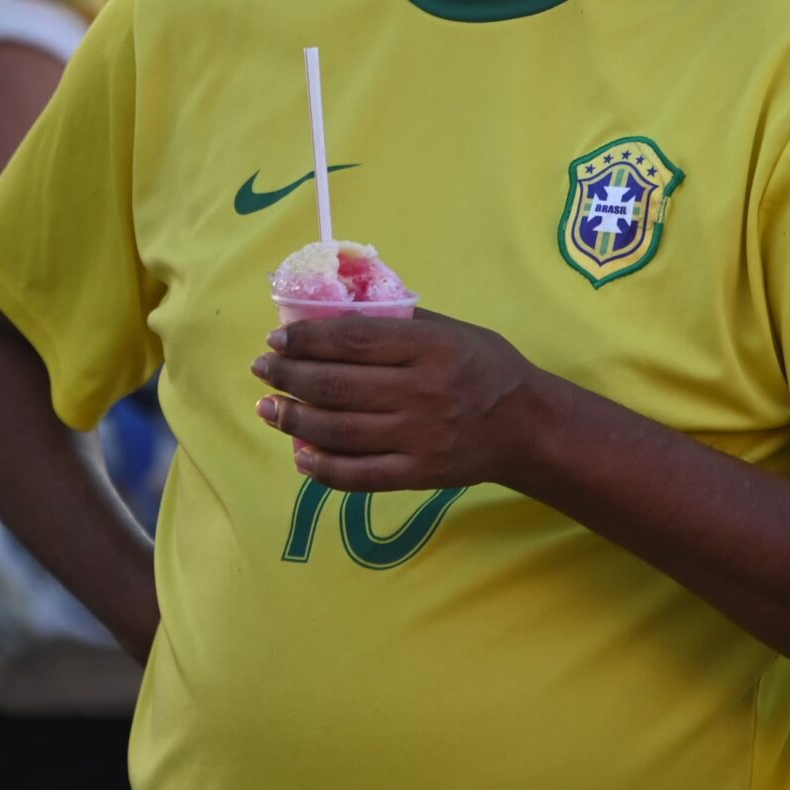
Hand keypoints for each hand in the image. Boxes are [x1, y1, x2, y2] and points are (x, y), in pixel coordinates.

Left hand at [251, 309, 546, 491]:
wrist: (528, 427)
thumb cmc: (484, 367)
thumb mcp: (451, 329)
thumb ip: (398, 322)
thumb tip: (333, 313)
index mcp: (429, 348)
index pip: (352, 340)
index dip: (306, 339)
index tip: (276, 337)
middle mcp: (421, 392)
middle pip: (336, 385)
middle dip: (288, 377)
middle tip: (261, 369)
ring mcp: (418, 437)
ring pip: (339, 430)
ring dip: (293, 420)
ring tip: (267, 408)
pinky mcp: (418, 474)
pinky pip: (359, 476)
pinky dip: (322, 469)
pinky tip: (299, 455)